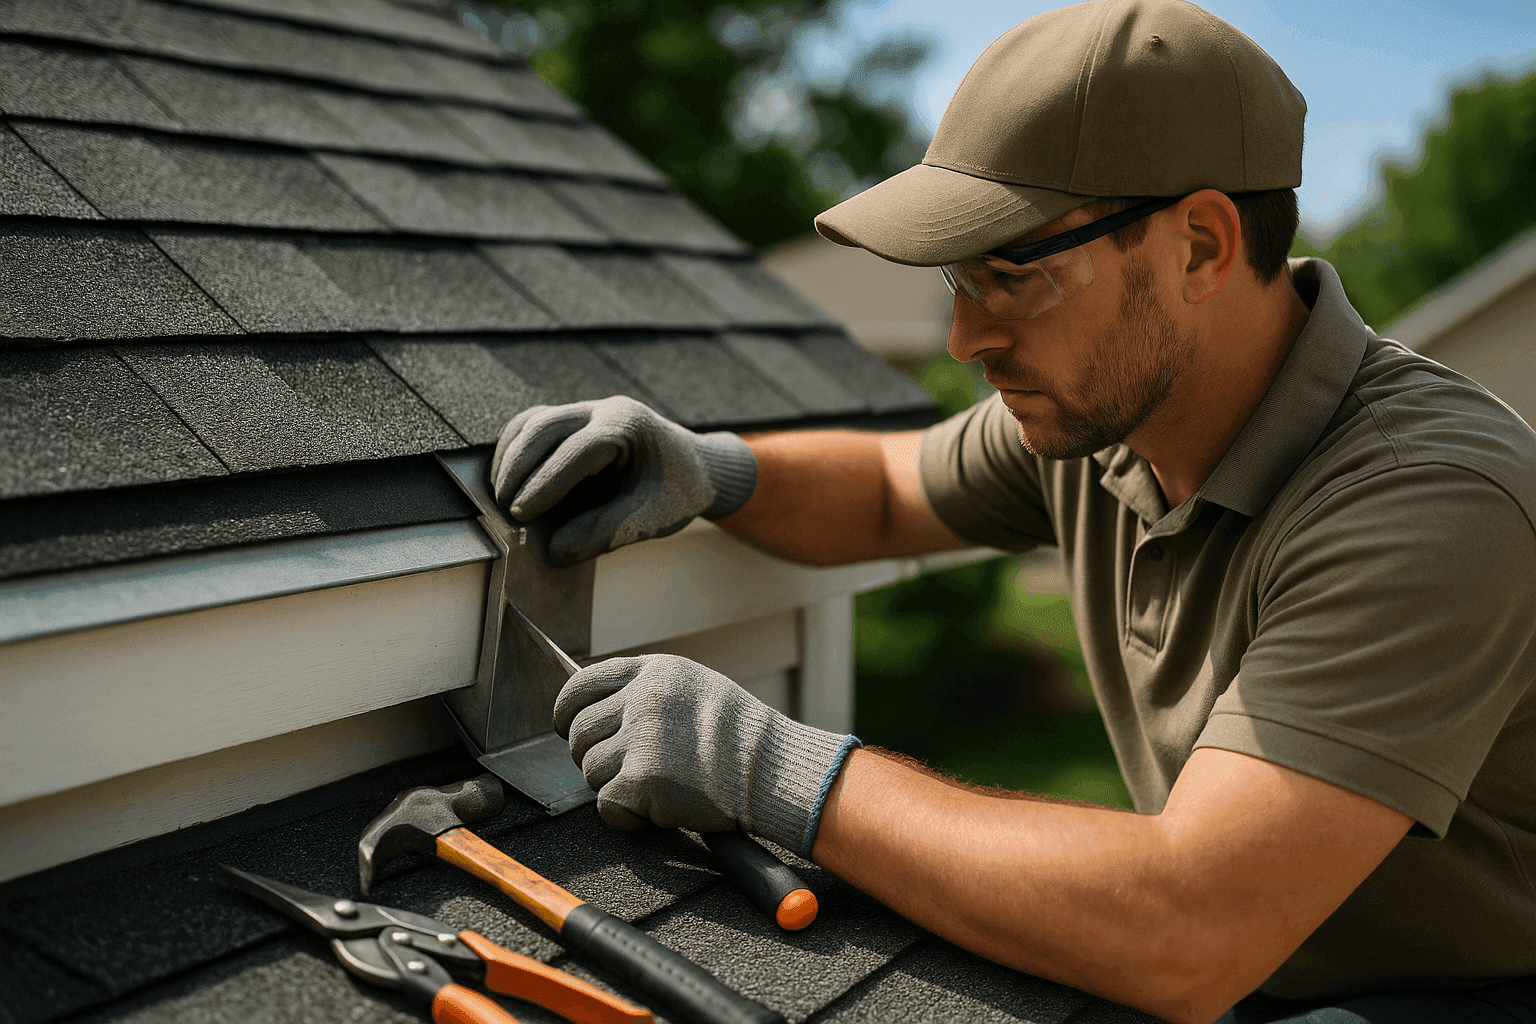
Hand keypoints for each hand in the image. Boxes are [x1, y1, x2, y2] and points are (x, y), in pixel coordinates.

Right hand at [491, 397, 756, 565]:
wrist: (696, 469)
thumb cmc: (678, 491)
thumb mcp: (652, 518)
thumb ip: (605, 533)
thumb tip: (554, 552)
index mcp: (628, 426)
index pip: (576, 450)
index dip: (544, 483)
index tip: (520, 515)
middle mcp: (604, 410)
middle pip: (545, 426)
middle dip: (518, 468)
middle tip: (504, 510)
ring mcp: (587, 410)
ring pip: (534, 421)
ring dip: (510, 457)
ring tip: (499, 496)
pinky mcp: (574, 420)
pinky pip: (534, 425)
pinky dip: (515, 450)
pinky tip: (508, 479)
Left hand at [553, 654, 859, 856]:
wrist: (771, 771)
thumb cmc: (738, 736)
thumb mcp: (694, 688)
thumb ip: (646, 691)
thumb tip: (597, 708)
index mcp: (654, 672)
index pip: (582, 684)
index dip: (566, 710)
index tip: (565, 726)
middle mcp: (643, 699)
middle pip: (580, 732)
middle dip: (592, 755)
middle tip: (623, 769)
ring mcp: (642, 739)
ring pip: (590, 770)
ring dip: (613, 786)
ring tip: (654, 787)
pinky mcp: (642, 781)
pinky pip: (606, 805)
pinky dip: (625, 815)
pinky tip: (655, 809)